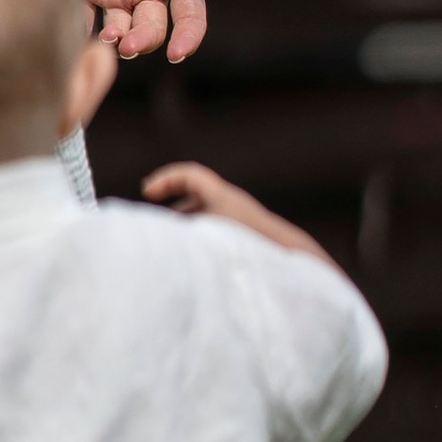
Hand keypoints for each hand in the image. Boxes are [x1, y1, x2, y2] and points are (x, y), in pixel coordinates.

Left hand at [50, 0, 250, 61]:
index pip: (190, 16)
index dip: (188, 37)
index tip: (177, 53)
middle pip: (152, 28)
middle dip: (143, 41)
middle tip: (128, 45)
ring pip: (120, 28)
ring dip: (115, 40)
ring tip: (107, 39)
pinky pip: (84, 13)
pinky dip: (81, 27)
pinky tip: (75, 31)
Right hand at [143, 161, 331, 267]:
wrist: (296, 265)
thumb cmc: (248, 249)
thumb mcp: (203, 239)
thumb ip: (173, 240)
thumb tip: (146, 243)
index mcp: (222, 197)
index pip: (189, 174)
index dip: (165, 180)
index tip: (147, 193)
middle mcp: (234, 206)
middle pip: (198, 200)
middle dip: (175, 215)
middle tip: (159, 232)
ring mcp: (244, 225)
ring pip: (209, 222)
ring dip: (189, 234)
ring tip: (175, 255)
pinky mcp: (251, 244)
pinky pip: (220, 238)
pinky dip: (204, 247)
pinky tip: (197, 267)